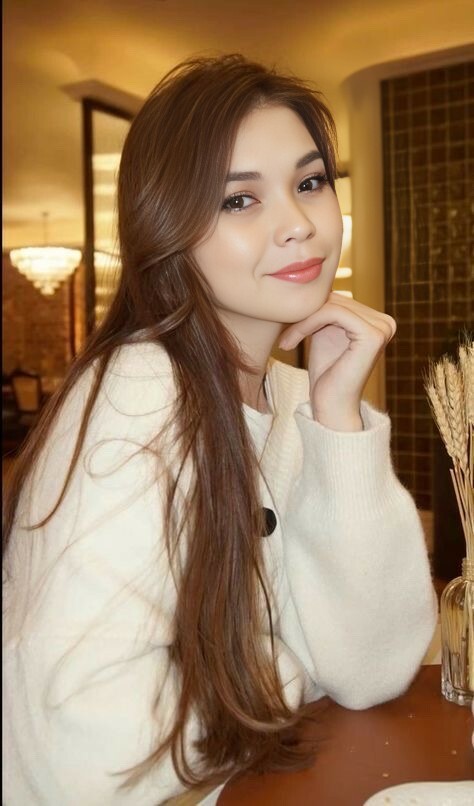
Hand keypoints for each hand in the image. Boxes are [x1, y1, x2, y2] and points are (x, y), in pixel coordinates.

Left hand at [279, 292, 396, 430]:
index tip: (286, 330)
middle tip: (284, 336)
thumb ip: (324, 311)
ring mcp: (382, 327)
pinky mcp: (372, 334)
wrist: (330, 406)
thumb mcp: (323, 334)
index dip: (309, 310)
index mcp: (377, 320)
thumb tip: (309, 281)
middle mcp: (385, 322)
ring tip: (286, 341)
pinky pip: (331, 313)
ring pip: (329, 305)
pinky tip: (291, 342)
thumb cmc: (326, 374)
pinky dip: (306, 324)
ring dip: (301, 321)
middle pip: (334, 299)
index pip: (337, 298)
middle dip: (304, 315)